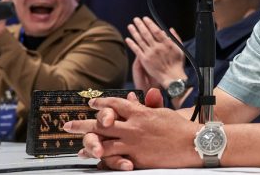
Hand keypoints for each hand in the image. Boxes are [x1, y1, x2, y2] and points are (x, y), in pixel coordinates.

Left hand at [64, 88, 200, 169]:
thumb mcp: (160, 111)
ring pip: (104, 143)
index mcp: (139, 113)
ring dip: (88, 145)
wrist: (191, 144)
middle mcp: (133, 127)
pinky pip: (115, 159)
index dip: (101, 103)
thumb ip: (144, 106)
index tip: (91, 103)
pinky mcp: (137, 159)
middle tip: (67, 125)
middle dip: (82, 124)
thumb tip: (131, 99)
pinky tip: (96, 160)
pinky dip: (104, 160)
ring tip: (78, 147)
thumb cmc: (178, 126)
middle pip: (102, 124)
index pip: (115, 104)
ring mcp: (133, 144)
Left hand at [126, 17, 186, 88]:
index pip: (156, 30)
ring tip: (130, 26)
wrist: (172, 77)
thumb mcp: (181, 49)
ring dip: (134, 32)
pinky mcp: (145, 60)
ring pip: (140, 40)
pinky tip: (128, 38)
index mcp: (166, 43)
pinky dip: (132, 44)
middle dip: (140, 25)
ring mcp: (150, 53)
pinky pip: (137, 50)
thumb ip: (176, 38)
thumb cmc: (177, 64)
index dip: (150, 23)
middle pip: (146, 33)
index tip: (145, 18)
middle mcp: (157, 47)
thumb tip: (170, 29)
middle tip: (136, 19)